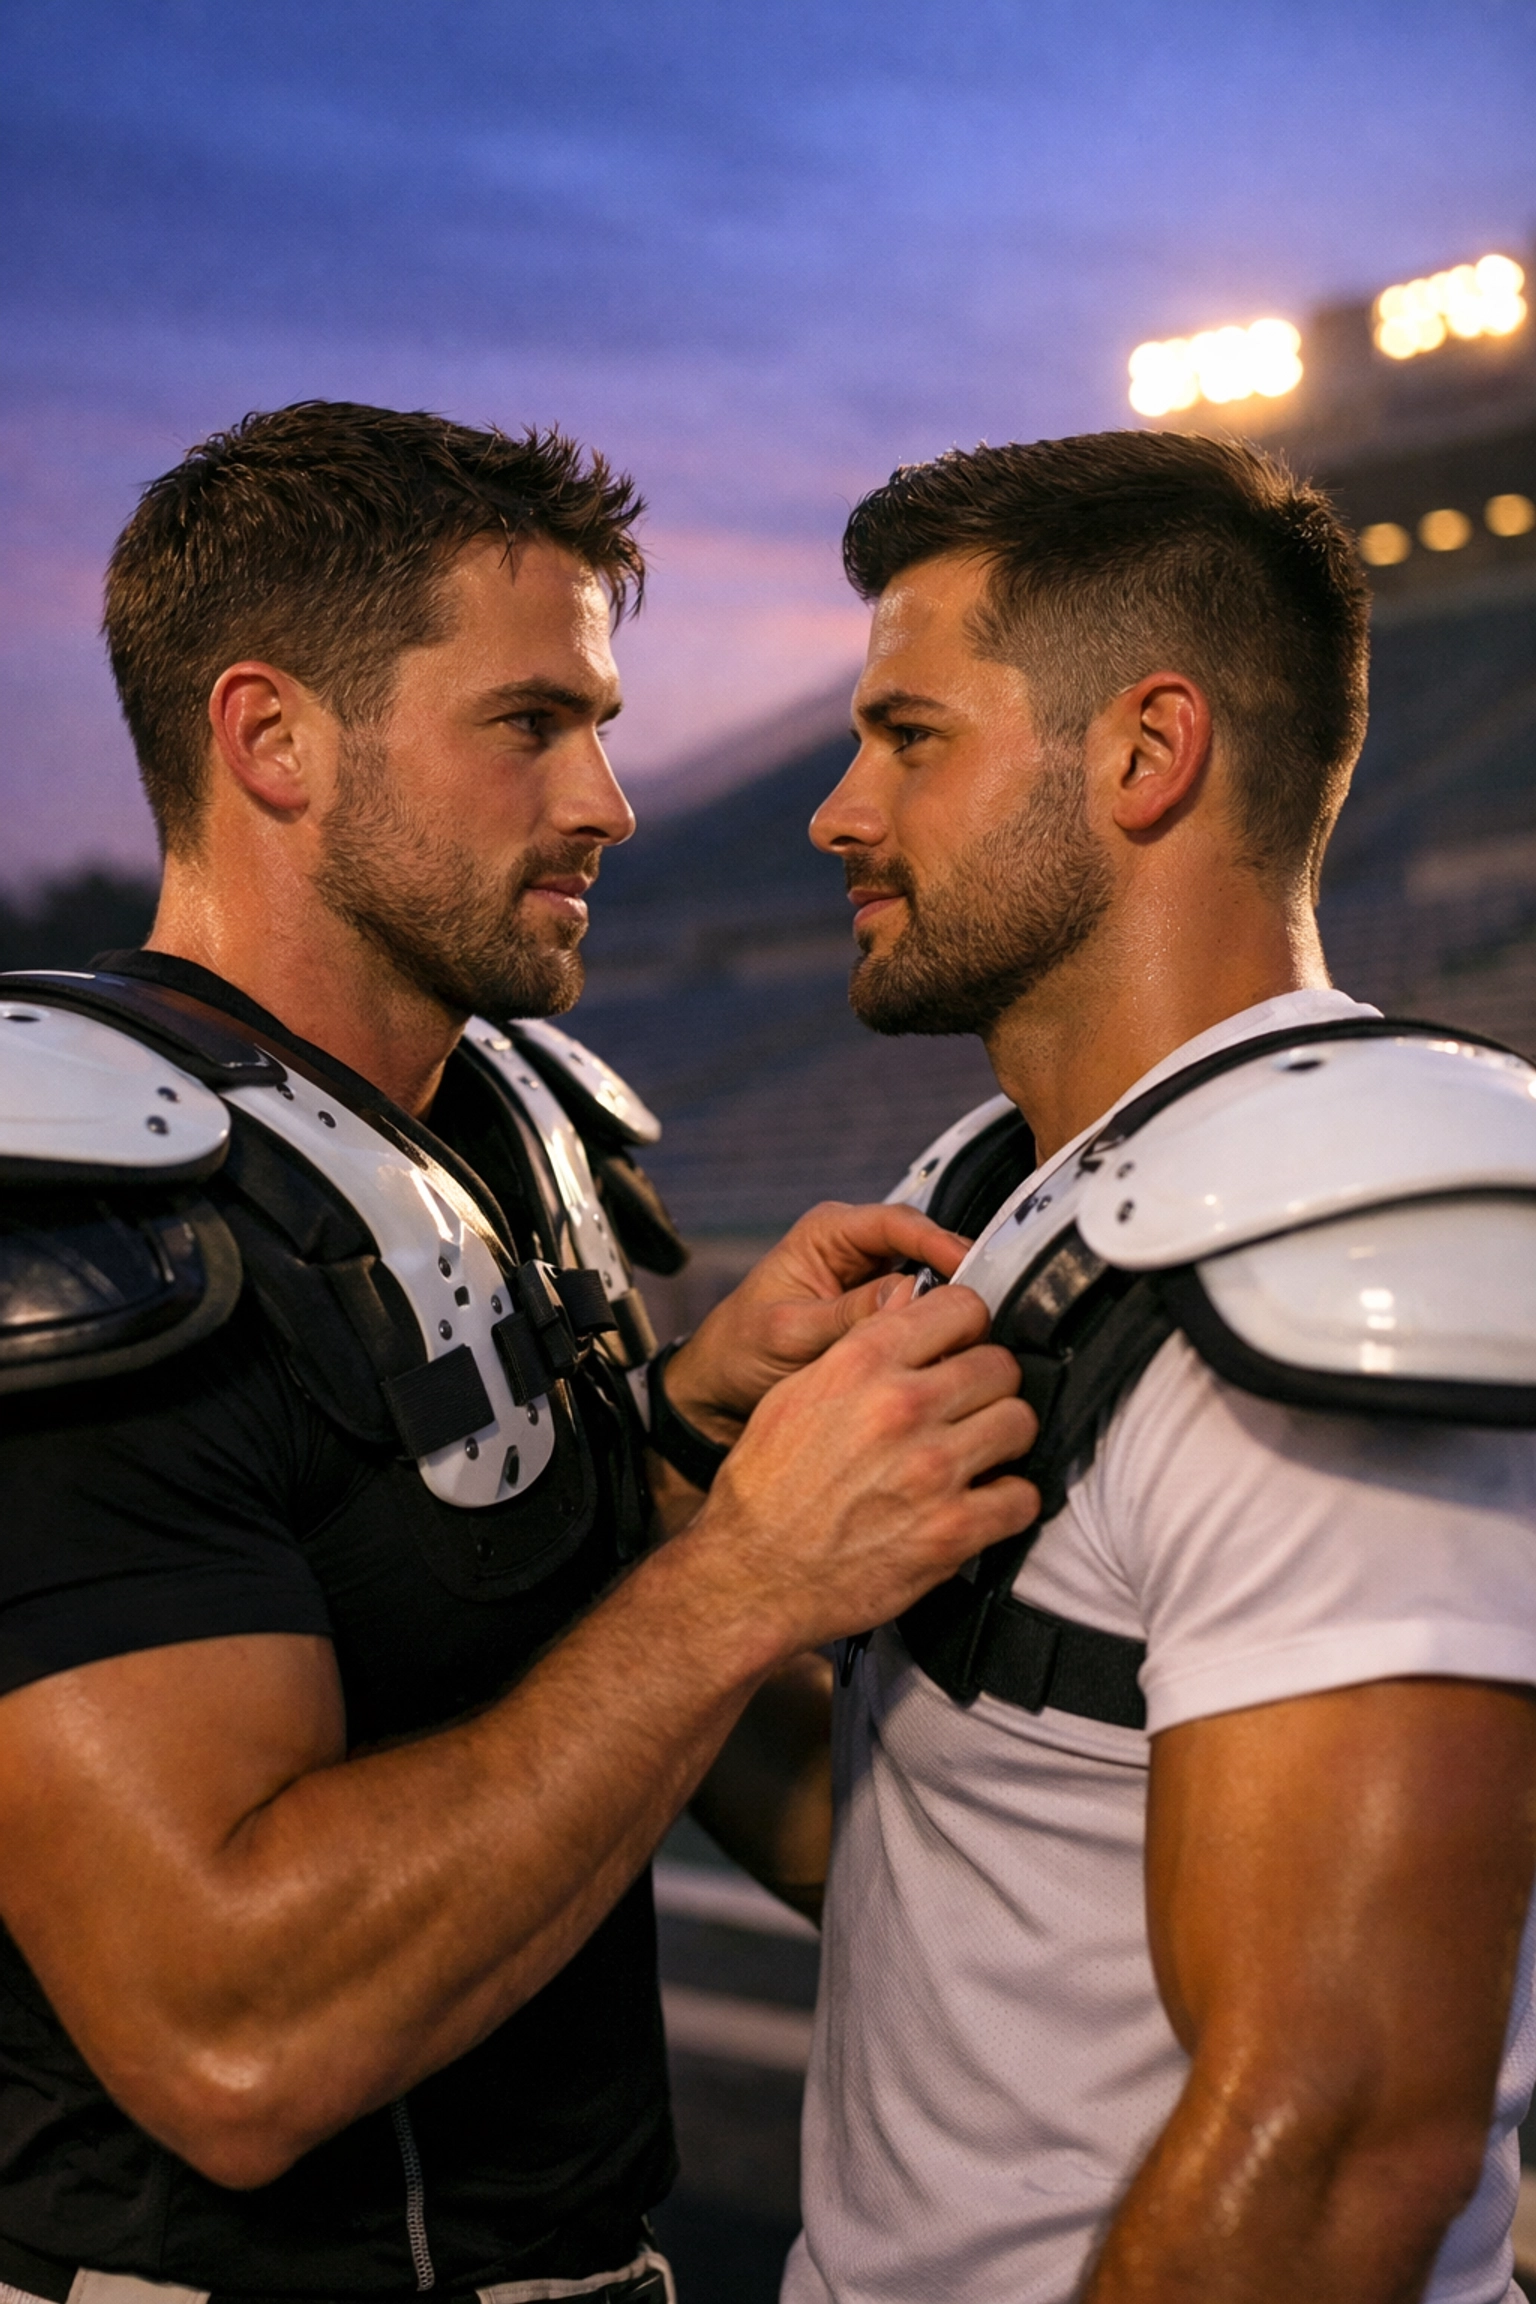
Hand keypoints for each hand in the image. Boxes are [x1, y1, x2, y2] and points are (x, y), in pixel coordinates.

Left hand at [662, 1200, 970, 1443]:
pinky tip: (951, 1349)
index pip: (896, 1223)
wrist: (721, 1392)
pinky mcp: (879, 1314)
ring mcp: (869, 1281)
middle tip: (982, 1308)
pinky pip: (919, 1313)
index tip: (970, 1268)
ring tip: (974, 1331)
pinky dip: (935, 1329)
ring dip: (948, 1304)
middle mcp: (853, 1248)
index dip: (938, 1242)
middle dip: (953, 1275)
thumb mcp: (790, 1333)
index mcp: (826, 1233)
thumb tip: (909, 1295)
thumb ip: (847, 1315)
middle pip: (923, 1247)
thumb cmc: (739, 1354)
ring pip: (929, 1281)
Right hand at [679, 1280, 1038, 1656]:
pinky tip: (982, 1504)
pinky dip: (1008, 1503)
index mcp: (862, 1363)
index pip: (963, 1308)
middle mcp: (902, 1406)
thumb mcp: (796, 1393)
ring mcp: (933, 1469)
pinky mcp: (952, 1530)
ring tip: (978, 1456)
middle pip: (1000, 1366)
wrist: (751, 1574)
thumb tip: (909, 1308)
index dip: (968, 1330)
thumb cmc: (765, 1489)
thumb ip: (861, 1348)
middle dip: (989, 1388)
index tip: (963, 1350)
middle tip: (970, 1411)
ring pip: (1020, 1423)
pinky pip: (1022, 1498)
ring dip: (1004, 1441)